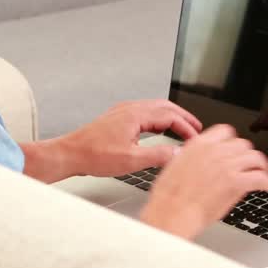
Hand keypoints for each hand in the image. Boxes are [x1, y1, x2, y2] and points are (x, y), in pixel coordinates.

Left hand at [62, 100, 201, 177]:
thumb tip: (177, 154)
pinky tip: (159, 128)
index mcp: (135, 115)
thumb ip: (157, 156)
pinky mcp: (117, 118)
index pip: (170, 116)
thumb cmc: (94, 156)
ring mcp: (122, 112)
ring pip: (154, 108)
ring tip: (183, 128)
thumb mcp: (131, 160)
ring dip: (171, 117)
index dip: (186, 128)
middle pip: (165, 107)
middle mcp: (129, 109)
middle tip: (197, 127)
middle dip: (183, 117)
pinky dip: (159, 118)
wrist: (71, 154)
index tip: (196, 139)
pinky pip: (145, 112)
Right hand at [139, 125, 267, 239]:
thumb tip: (196, 160)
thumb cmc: (168, 196)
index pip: (225, 131)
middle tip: (251, 164)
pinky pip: (261, 178)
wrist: (171, 212)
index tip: (236, 149)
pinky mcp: (236, 183)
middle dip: (248, 154)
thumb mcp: (174, 166)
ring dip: (262, 166)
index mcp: (199, 144)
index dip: (233, 141)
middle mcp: (215, 150)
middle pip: (243, 144)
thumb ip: (190, 158)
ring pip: (255, 158)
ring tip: (266, 174)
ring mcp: (227, 165)